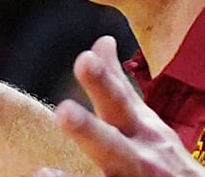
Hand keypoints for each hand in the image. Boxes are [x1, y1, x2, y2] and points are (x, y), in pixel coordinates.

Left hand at [32, 36, 204, 176]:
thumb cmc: (161, 156)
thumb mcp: (144, 119)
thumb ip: (118, 84)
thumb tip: (101, 41)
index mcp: (141, 129)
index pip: (119, 100)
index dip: (103, 81)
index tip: (85, 58)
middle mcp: (139, 157)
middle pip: (111, 143)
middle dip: (88, 129)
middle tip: (63, 112)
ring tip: (42, 173)